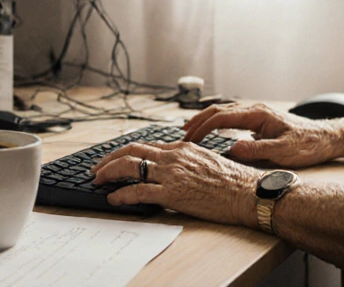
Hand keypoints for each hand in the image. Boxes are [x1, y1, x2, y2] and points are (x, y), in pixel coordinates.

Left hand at [90, 141, 260, 226]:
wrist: (246, 193)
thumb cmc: (233, 181)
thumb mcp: (207, 161)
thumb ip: (188, 160)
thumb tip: (174, 167)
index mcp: (182, 147)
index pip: (146, 145)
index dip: (126, 152)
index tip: (115, 159)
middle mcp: (173, 156)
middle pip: (131, 151)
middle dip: (109, 159)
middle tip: (97, 168)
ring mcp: (171, 174)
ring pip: (129, 166)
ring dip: (108, 173)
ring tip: (97, 180)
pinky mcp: (172, 193)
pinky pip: (138, 191)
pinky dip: (121, 194)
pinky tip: (113, 198)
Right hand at [183, 102, 343, 168]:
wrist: (327, 138)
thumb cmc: (308, 145)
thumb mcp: (283, 151)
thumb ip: (257, 150)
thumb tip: (232, 149)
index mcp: (258, 114)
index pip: (222, 118)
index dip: (203, 128)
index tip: (189, 139)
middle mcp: (256, 110)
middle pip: (219, 110)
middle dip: (198, 121)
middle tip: (182, 134)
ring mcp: (258, 114)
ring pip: (225, 112)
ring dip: (206, 119)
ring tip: (190, 129)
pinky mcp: (260, 121)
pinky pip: (233, 118)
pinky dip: (217, 122)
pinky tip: (214, 129)